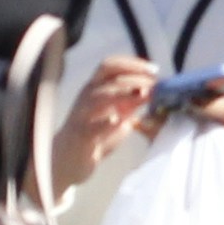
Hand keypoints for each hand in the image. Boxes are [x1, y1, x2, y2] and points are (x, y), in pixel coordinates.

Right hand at [52, 52, 160, 195]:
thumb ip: (133, 100)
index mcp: (95, 88)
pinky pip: (91, 126)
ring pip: (99, 96)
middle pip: (107, 76)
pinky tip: (116, 120)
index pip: (110, 65)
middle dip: (134, 77)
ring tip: (142, 95)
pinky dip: (104, 122)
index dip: (133, 64)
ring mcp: (82, 115)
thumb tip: (155, 88)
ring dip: (123, 93)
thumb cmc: (96, 132)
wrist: (68, 160)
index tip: (154, 70)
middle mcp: (86, 97)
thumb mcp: (118, 112)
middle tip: (153, 84)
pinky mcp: (80, 137)